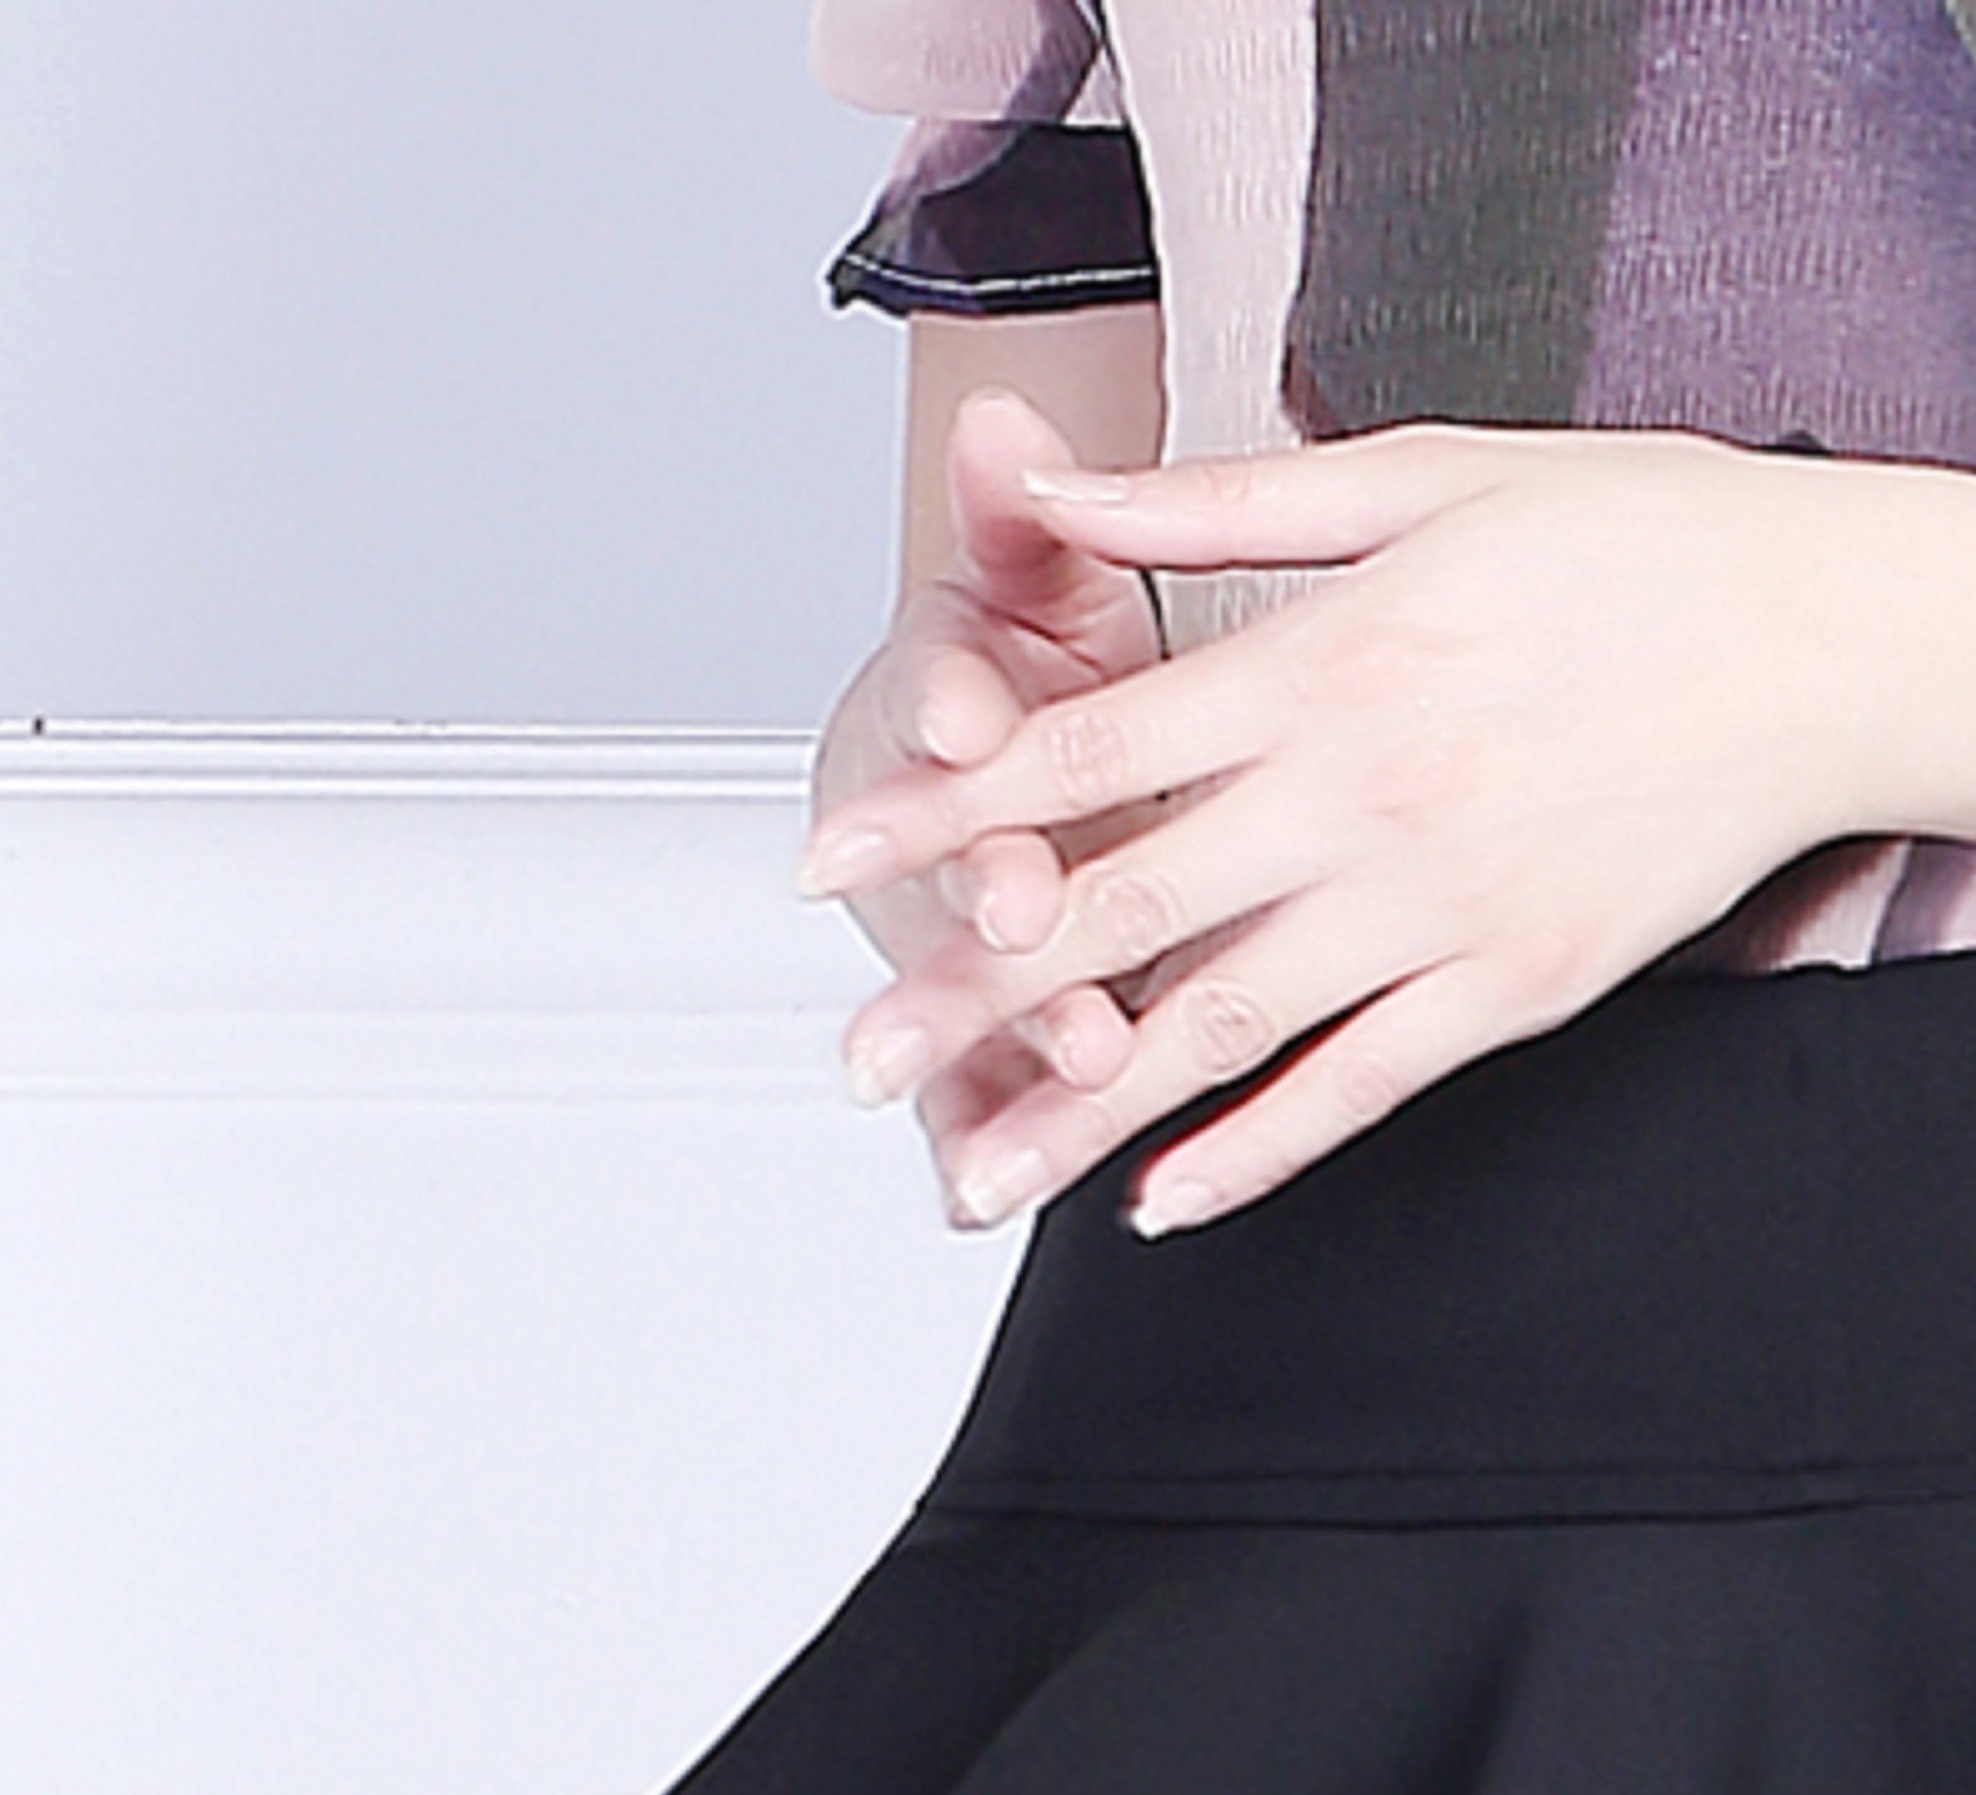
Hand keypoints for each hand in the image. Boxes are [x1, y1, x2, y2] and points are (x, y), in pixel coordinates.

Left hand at [791, 420, 1900, 1234]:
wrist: (1829, 642)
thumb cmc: (1637, 540)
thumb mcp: (1421, 474)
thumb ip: (1220, 504)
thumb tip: (1054, 490)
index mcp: (1323, 663)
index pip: (1084, 751)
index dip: (945, 813)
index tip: (835, 868)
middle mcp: (1363, 800)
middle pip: (1121, 913)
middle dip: (973, 998)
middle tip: (859, 1063)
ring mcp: (1443, 909)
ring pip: (1224, 1029)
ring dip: (1087, 1110)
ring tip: (976, 1181)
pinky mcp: (1517, 985)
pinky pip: (1361, 1088)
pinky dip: (1259, 1151)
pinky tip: (1166, 1201)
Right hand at [804, 381, 1182, 1200]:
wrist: (1013, 746)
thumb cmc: (1038, 664)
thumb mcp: (1037, 574)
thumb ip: (1018, 513)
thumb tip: (1001, 423)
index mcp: (939, 721)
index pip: (939, 709)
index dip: (951, 714)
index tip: (969, 716)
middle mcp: (937, 839)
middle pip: (952, 870)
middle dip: (985, 901)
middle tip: (1029, 917)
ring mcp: (963, 942)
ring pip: (965, 1001)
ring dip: (995, 1044)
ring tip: (1037, 1088)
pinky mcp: (993, 1026)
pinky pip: (976, 1094)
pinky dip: (973, 1140)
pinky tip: (972, 1192)